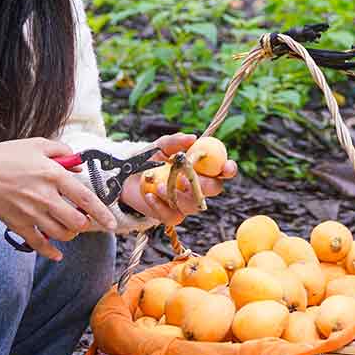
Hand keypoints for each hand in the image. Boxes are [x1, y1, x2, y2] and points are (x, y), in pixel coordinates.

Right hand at [0, 138, 117, 261]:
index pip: (86, 198)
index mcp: (53, 175)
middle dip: (85, 224)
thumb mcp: (37, 144)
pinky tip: (57, 253)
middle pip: (77, 222)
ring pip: (62, 234)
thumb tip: (78, 163)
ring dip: (70, 234)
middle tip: (84, 219)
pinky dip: (51, 252)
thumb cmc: (4, 155)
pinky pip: (39, 245)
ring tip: (69, 227)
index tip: (112, 222)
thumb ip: (63, 151)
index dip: (102, 213)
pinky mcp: (18, 224)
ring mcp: (32, 213)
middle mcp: (45, 197)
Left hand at [122, 133, 236, 226]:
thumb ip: (175, 142)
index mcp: (201, 167)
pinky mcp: (173, 216)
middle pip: (214, 188)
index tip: (226, 167)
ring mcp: (187, 203)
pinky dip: (161, 206)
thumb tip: (193, 138)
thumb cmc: (148, 160)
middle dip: (202, 184)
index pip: (222, 170)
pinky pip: (175, 216)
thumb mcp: (159, 146)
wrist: (126, 179)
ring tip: (157, 185)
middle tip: (184, 178)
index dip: (228, 169)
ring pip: (194, 204)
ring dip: (177, 195)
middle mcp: (199, 186)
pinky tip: (149, 196)